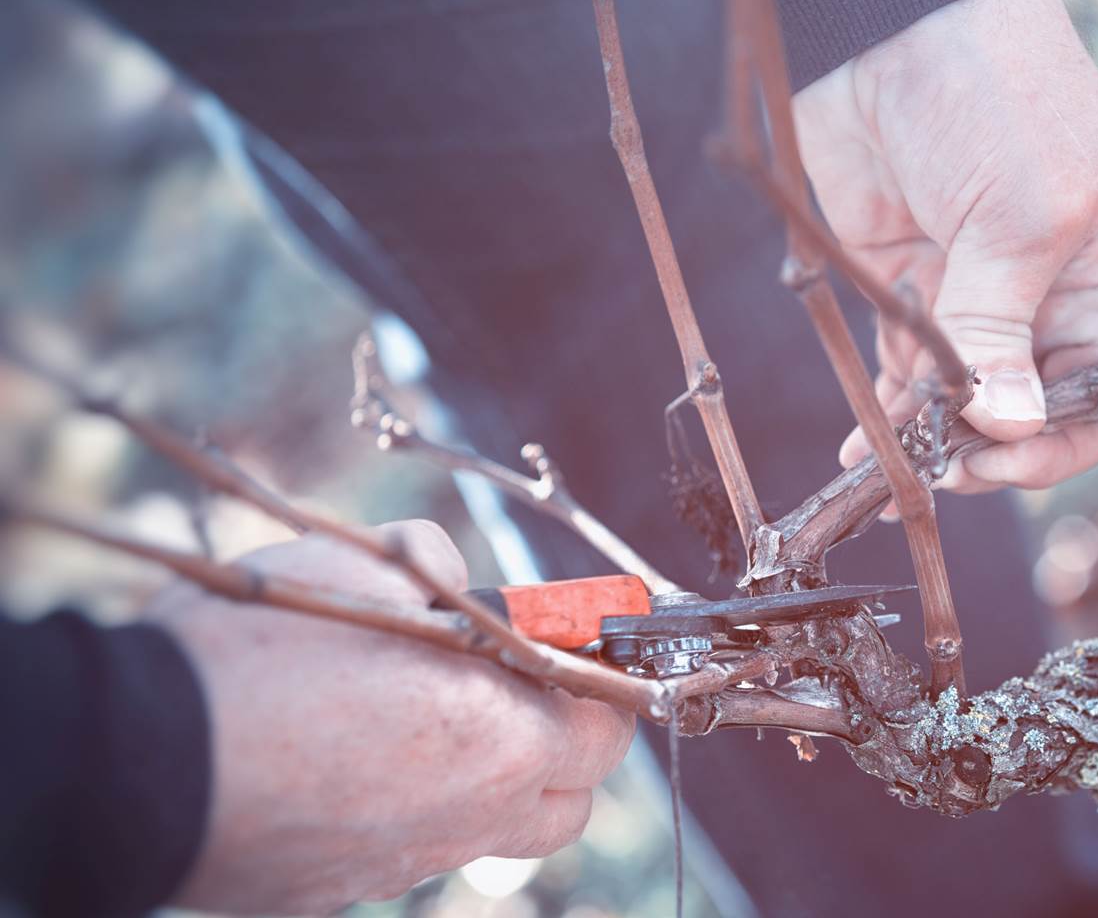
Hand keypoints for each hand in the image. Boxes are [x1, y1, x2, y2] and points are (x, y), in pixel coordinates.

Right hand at [152, 520, 633, 913]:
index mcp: (504, 736)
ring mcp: (404, 865)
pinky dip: (396, 812)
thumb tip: (446, 569)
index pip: (612, 722)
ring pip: (489, 832)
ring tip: (423, 722)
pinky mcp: (335, 891)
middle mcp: (472, 815)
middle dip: (562, 742)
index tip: (576, 649)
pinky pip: (399, 854)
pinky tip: (340, 766)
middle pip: (569, 797)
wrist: (139, 758)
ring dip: (485, 781)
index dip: (601, 679)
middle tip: (515, 687)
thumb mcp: (355, 564)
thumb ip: (427, 560)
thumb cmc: (259, 652)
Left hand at [795, 0, 1097, 492]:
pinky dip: (893, 409)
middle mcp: (1057, 298)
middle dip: (985, 449)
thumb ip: (1003, 331)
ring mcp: (984, 294)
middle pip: (1030, 409)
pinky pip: (912, 370)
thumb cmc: (1001, 98)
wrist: (898, 23)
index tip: (996, 463)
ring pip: (966, 400)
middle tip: (936, 472)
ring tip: (891, 474)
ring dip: (931, 440)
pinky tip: (869, 442)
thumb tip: (1008, 430)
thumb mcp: (1021, 218)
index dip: (1054, 442)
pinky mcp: (918, 286)